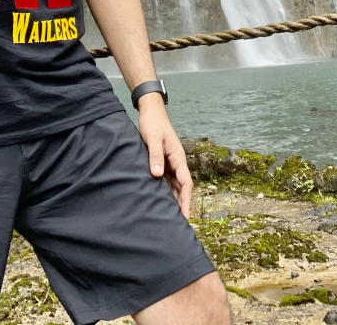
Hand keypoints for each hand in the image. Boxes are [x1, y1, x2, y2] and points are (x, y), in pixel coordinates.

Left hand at [138, 99, 192, 217]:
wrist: (150, 111)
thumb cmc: (153, 123)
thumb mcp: (153, 139)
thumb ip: (155, 156)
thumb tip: (157, 175)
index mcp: (178, 158)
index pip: (186, 183)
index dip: (186, 200)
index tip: (185, 216)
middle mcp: (176, 163)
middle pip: (182, 188)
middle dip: (181, 205)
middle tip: (177, 225)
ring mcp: (170, 163)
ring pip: (174, 186)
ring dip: (173, 200)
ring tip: (169, 218)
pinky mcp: (162, 162)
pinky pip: (166, 180)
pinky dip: (165, 191)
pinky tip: (159, 201)